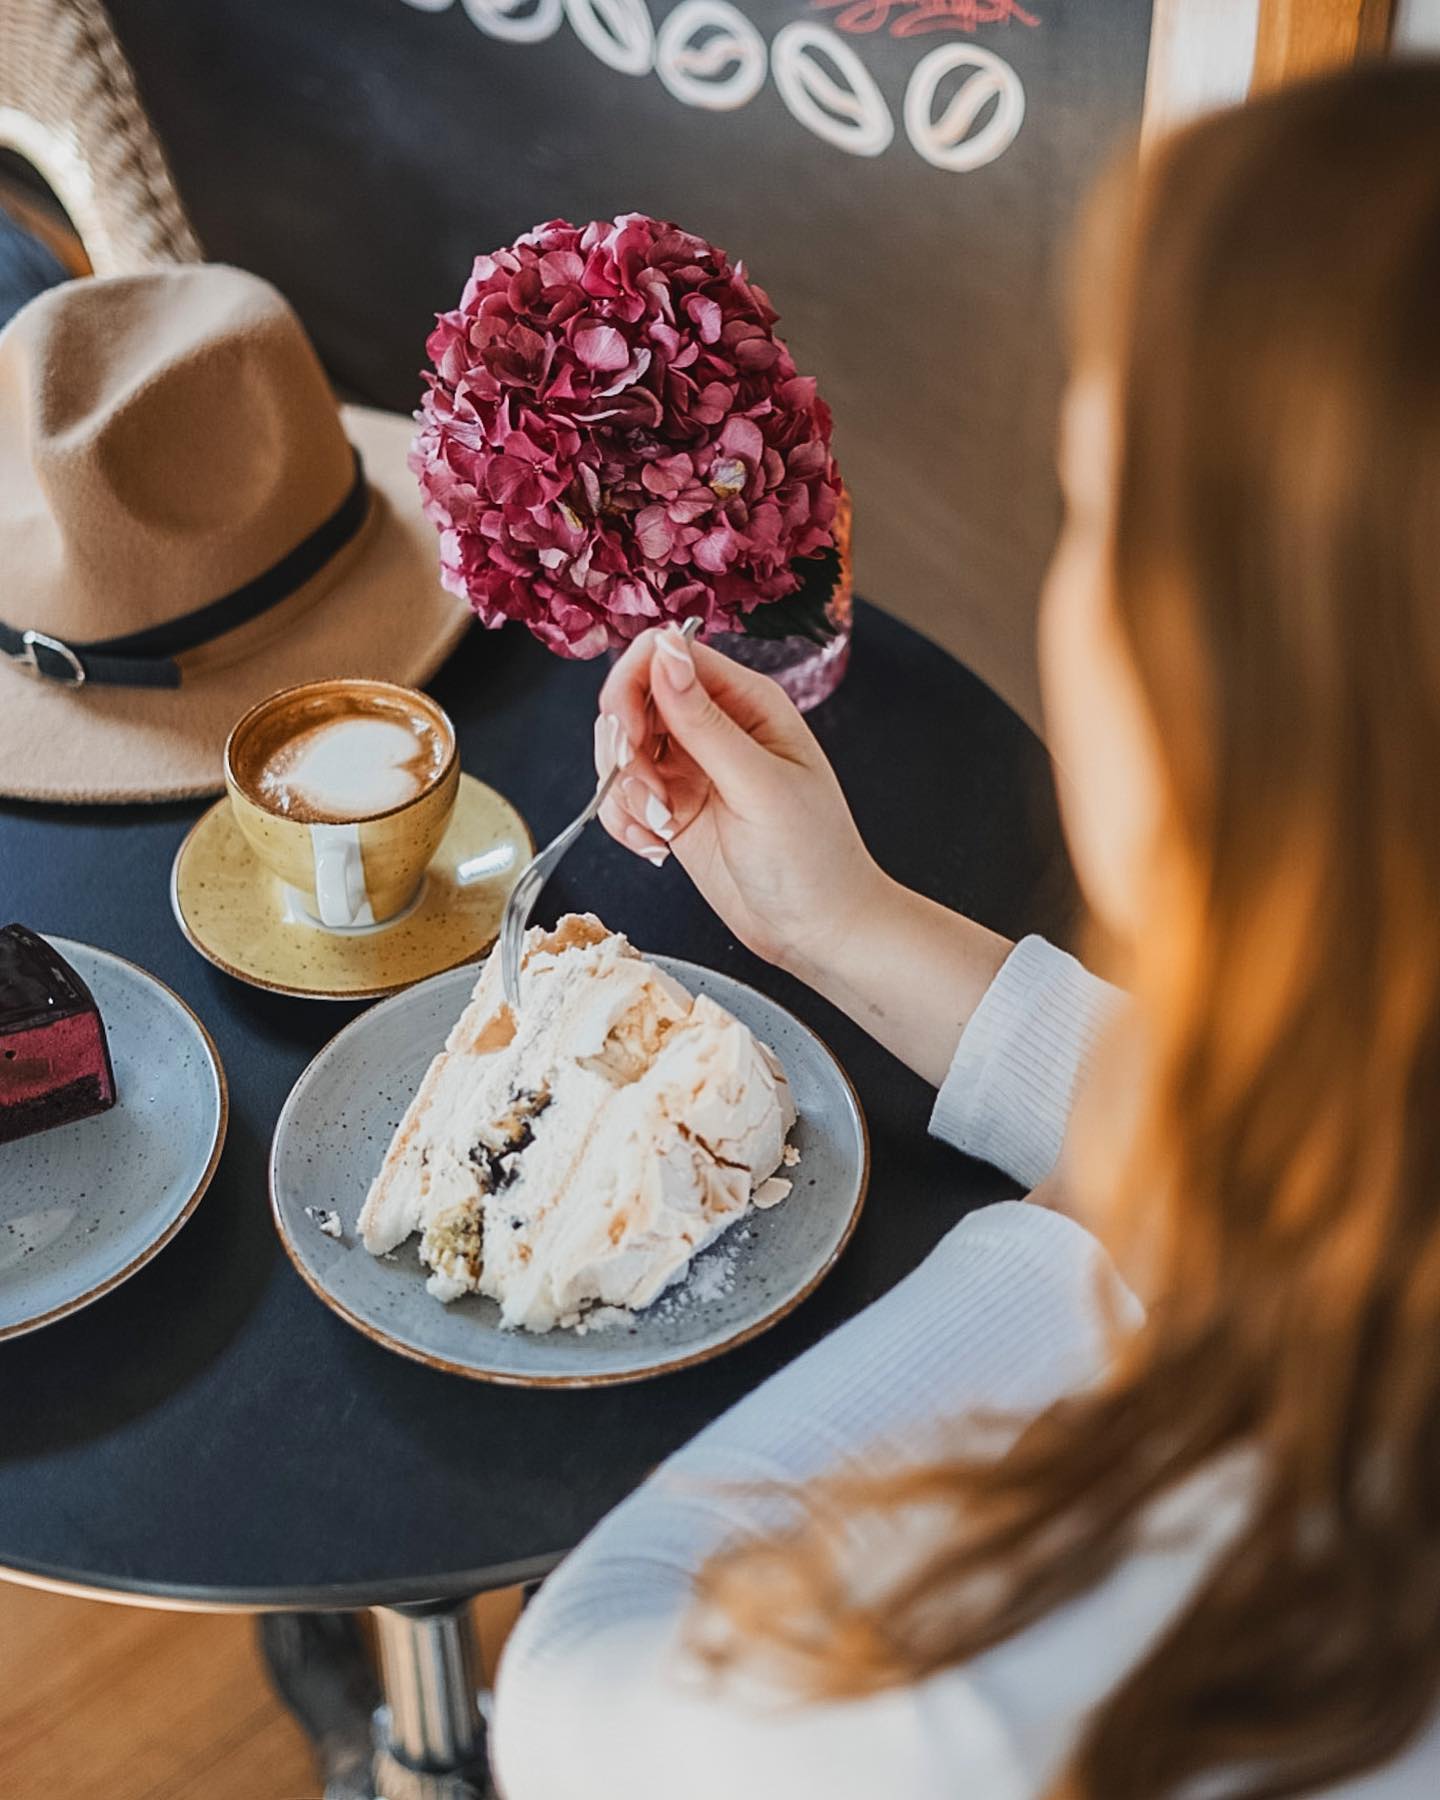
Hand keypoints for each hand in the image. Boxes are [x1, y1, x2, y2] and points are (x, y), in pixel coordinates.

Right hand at [595, 625, 884, 976]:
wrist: (817, 929)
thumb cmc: (813, 858)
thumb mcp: (757, 785)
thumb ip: (703, 721)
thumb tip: (664, 650)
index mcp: (748, 702)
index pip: (667, 655)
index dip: (634, 686)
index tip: (629, 736)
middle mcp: (716, 726)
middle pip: (633, 698)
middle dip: (623, 744)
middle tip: (649, 792)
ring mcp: (692, 768)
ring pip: (621, 749)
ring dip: (624, 789)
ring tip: (663, 825)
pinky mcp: (674, 809)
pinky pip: (622, 795)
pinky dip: (624, 819)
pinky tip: (655, 845)